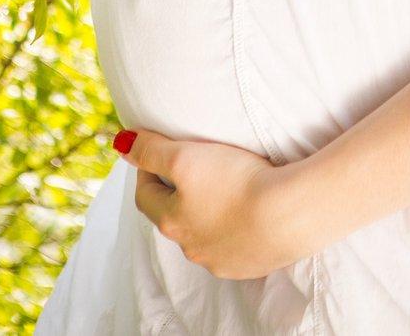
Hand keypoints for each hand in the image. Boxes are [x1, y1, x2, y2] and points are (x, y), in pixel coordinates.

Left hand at [118, 128, 319, 278]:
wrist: (289, 215)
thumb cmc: (235, 182)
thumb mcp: (185, 157)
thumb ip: (151, 150)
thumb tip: (120, 145)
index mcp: (171, 222)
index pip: (146, 195)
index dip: (147, 170)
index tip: (159, 151)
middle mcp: (191, 248)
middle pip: (174, 218)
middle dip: (177, 194)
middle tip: (193, 169)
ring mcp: (221, 260)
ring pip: (203, 234)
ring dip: (206, 214)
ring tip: (225, 189)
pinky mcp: (250, 264)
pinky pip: (233, 246)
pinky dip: (234, 229)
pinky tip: (249, 213)